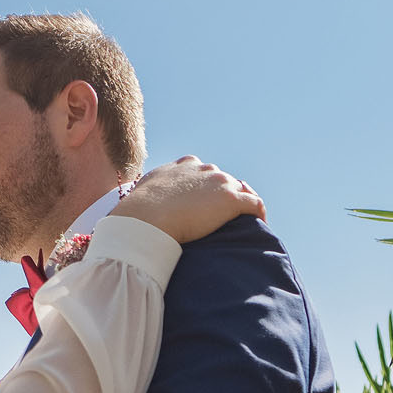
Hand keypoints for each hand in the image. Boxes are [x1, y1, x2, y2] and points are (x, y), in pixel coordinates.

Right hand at [109, 155, 264, 243]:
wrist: (145, 220)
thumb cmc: (137, 214)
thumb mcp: (142, 195)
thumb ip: (148, 195)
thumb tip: (134, 212)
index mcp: (183, 165)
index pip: (202, 172)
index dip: (205, 188)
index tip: (202, 205)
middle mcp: (203, 168)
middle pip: (222, 180)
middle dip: (223, 196)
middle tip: (220, 220)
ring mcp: (219, 182)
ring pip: (240, 190)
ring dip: (240, 205)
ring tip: (241, 224)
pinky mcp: (231, 199)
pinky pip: (255, 204)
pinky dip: (258, 214)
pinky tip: (258, 227)